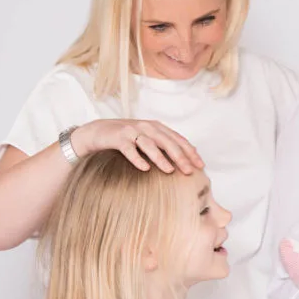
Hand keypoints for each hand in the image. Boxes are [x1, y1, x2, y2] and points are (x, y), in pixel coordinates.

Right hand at [71, 118, 202, 173]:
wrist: (97, 131)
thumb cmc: (126, 138)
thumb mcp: (148, 139)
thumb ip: (164, 146)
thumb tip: (186, 160)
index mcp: (157, 127)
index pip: (178, 139)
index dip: (190, 152)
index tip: (201, 165)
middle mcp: (146, 126)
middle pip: (167, 142)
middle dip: (180, 157)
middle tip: (190, 171)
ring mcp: (132, 131)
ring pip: (150, 145)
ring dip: (161, 158)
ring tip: (170, 171)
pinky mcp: (117, 137)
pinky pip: (129, 149)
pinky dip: (137, 158)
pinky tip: (145, 168)